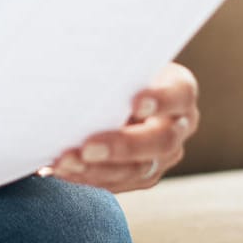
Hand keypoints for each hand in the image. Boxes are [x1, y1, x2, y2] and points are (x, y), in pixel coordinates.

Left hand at [46, 63, 199, 192]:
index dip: (161, 100)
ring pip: (138, 169)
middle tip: (87, 147)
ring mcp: (164, 156)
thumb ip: (111, 66)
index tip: (136, 102)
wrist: (114, 91)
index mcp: (180, 90)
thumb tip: (74, 63)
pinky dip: (88, 177)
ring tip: (65, 162)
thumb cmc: (115, 66)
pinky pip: (119, 183)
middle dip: (122, 146)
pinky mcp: (144, 176)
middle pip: (161, 141)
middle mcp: (179, 126)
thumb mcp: (121, 59)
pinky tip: (63, 169)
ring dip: (98, 169)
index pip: (179, 95)